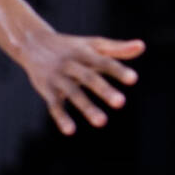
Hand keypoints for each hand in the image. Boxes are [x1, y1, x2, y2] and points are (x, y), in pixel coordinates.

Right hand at [18, 29, 142, 134]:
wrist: (32, 43)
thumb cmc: (71, 46)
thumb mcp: (93, 45)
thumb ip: (117, 48)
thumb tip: (141, 46)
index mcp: (84, 53)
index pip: (104, 61)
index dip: (118, 70)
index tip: (133, 79)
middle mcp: (70, 64)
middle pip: (88, 77)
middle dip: (104, 90)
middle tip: (121, 103)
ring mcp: (58, 78)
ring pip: (73, 93)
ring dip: (87, 107)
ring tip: (102, 122)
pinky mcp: (47, 90)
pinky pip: (54, 105)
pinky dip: (61, 118)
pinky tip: (70, 131)